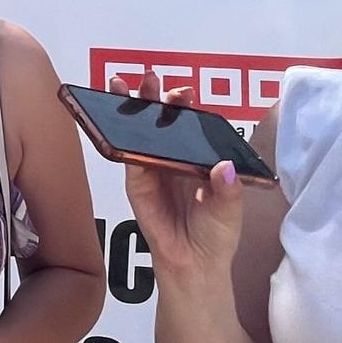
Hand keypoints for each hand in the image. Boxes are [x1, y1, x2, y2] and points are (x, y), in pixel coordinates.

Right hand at [106, 71, 244, 279]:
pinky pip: (126, 159)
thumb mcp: (229, 210)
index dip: (182, 108)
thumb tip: (225, 167)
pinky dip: (119, 140)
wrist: (194, 264)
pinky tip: (114, 122)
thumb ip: (228, 189)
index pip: (187, 127)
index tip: (184, 93)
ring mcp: (151, 171)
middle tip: (149, 78)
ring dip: (128, 111)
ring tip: (118, 86)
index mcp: (196, 161)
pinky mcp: (136, 184)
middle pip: (158, 123)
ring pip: (137, 134)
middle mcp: (172, 161)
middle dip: (151, 98)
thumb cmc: (215, 236)